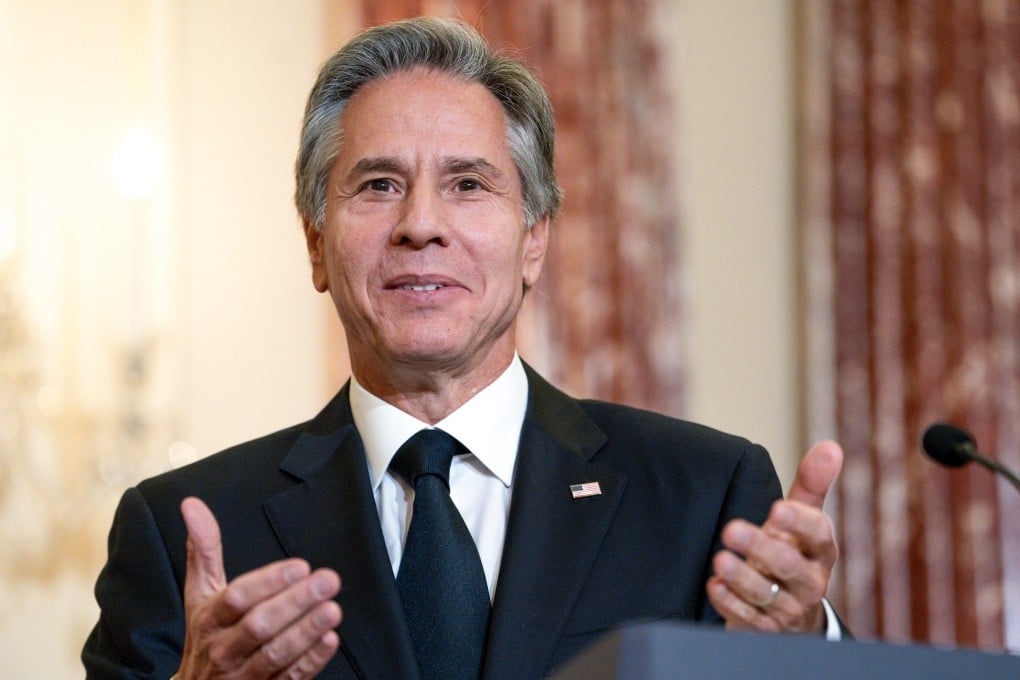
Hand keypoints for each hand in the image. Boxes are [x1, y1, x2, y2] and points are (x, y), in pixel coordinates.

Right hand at [175, 497, 342, 678]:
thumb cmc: (204, 635)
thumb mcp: (199, 593)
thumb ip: (203, 550)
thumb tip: (193, 505)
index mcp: (209, 619)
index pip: (237, 598)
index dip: (268, 581)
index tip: (299, 566)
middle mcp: (223, 649)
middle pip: (259, 625)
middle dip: (295, 602)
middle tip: (327, 580)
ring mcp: (242, 676)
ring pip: (275, 654)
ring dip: (306, 631)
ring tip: (333, 609)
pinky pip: (288, 678)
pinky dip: (310, 661)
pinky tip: (330, 641)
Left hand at [707, 441, 842, 633]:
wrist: (791, 612)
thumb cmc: (794, 552)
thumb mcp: (803, 520)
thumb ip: (812, 484)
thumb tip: (831, 446)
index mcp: (820, 550)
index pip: (818, 534)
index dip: (800, 522)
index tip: (777, 509)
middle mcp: (809, 580)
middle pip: (789, 565)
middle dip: (761, 547)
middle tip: (731, 530)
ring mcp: (789, 608)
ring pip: (767, 595)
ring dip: (742, 577)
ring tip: (720, 559)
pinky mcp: (766, 629)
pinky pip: (749, 619)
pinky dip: (730, 603)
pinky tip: (715, 586)